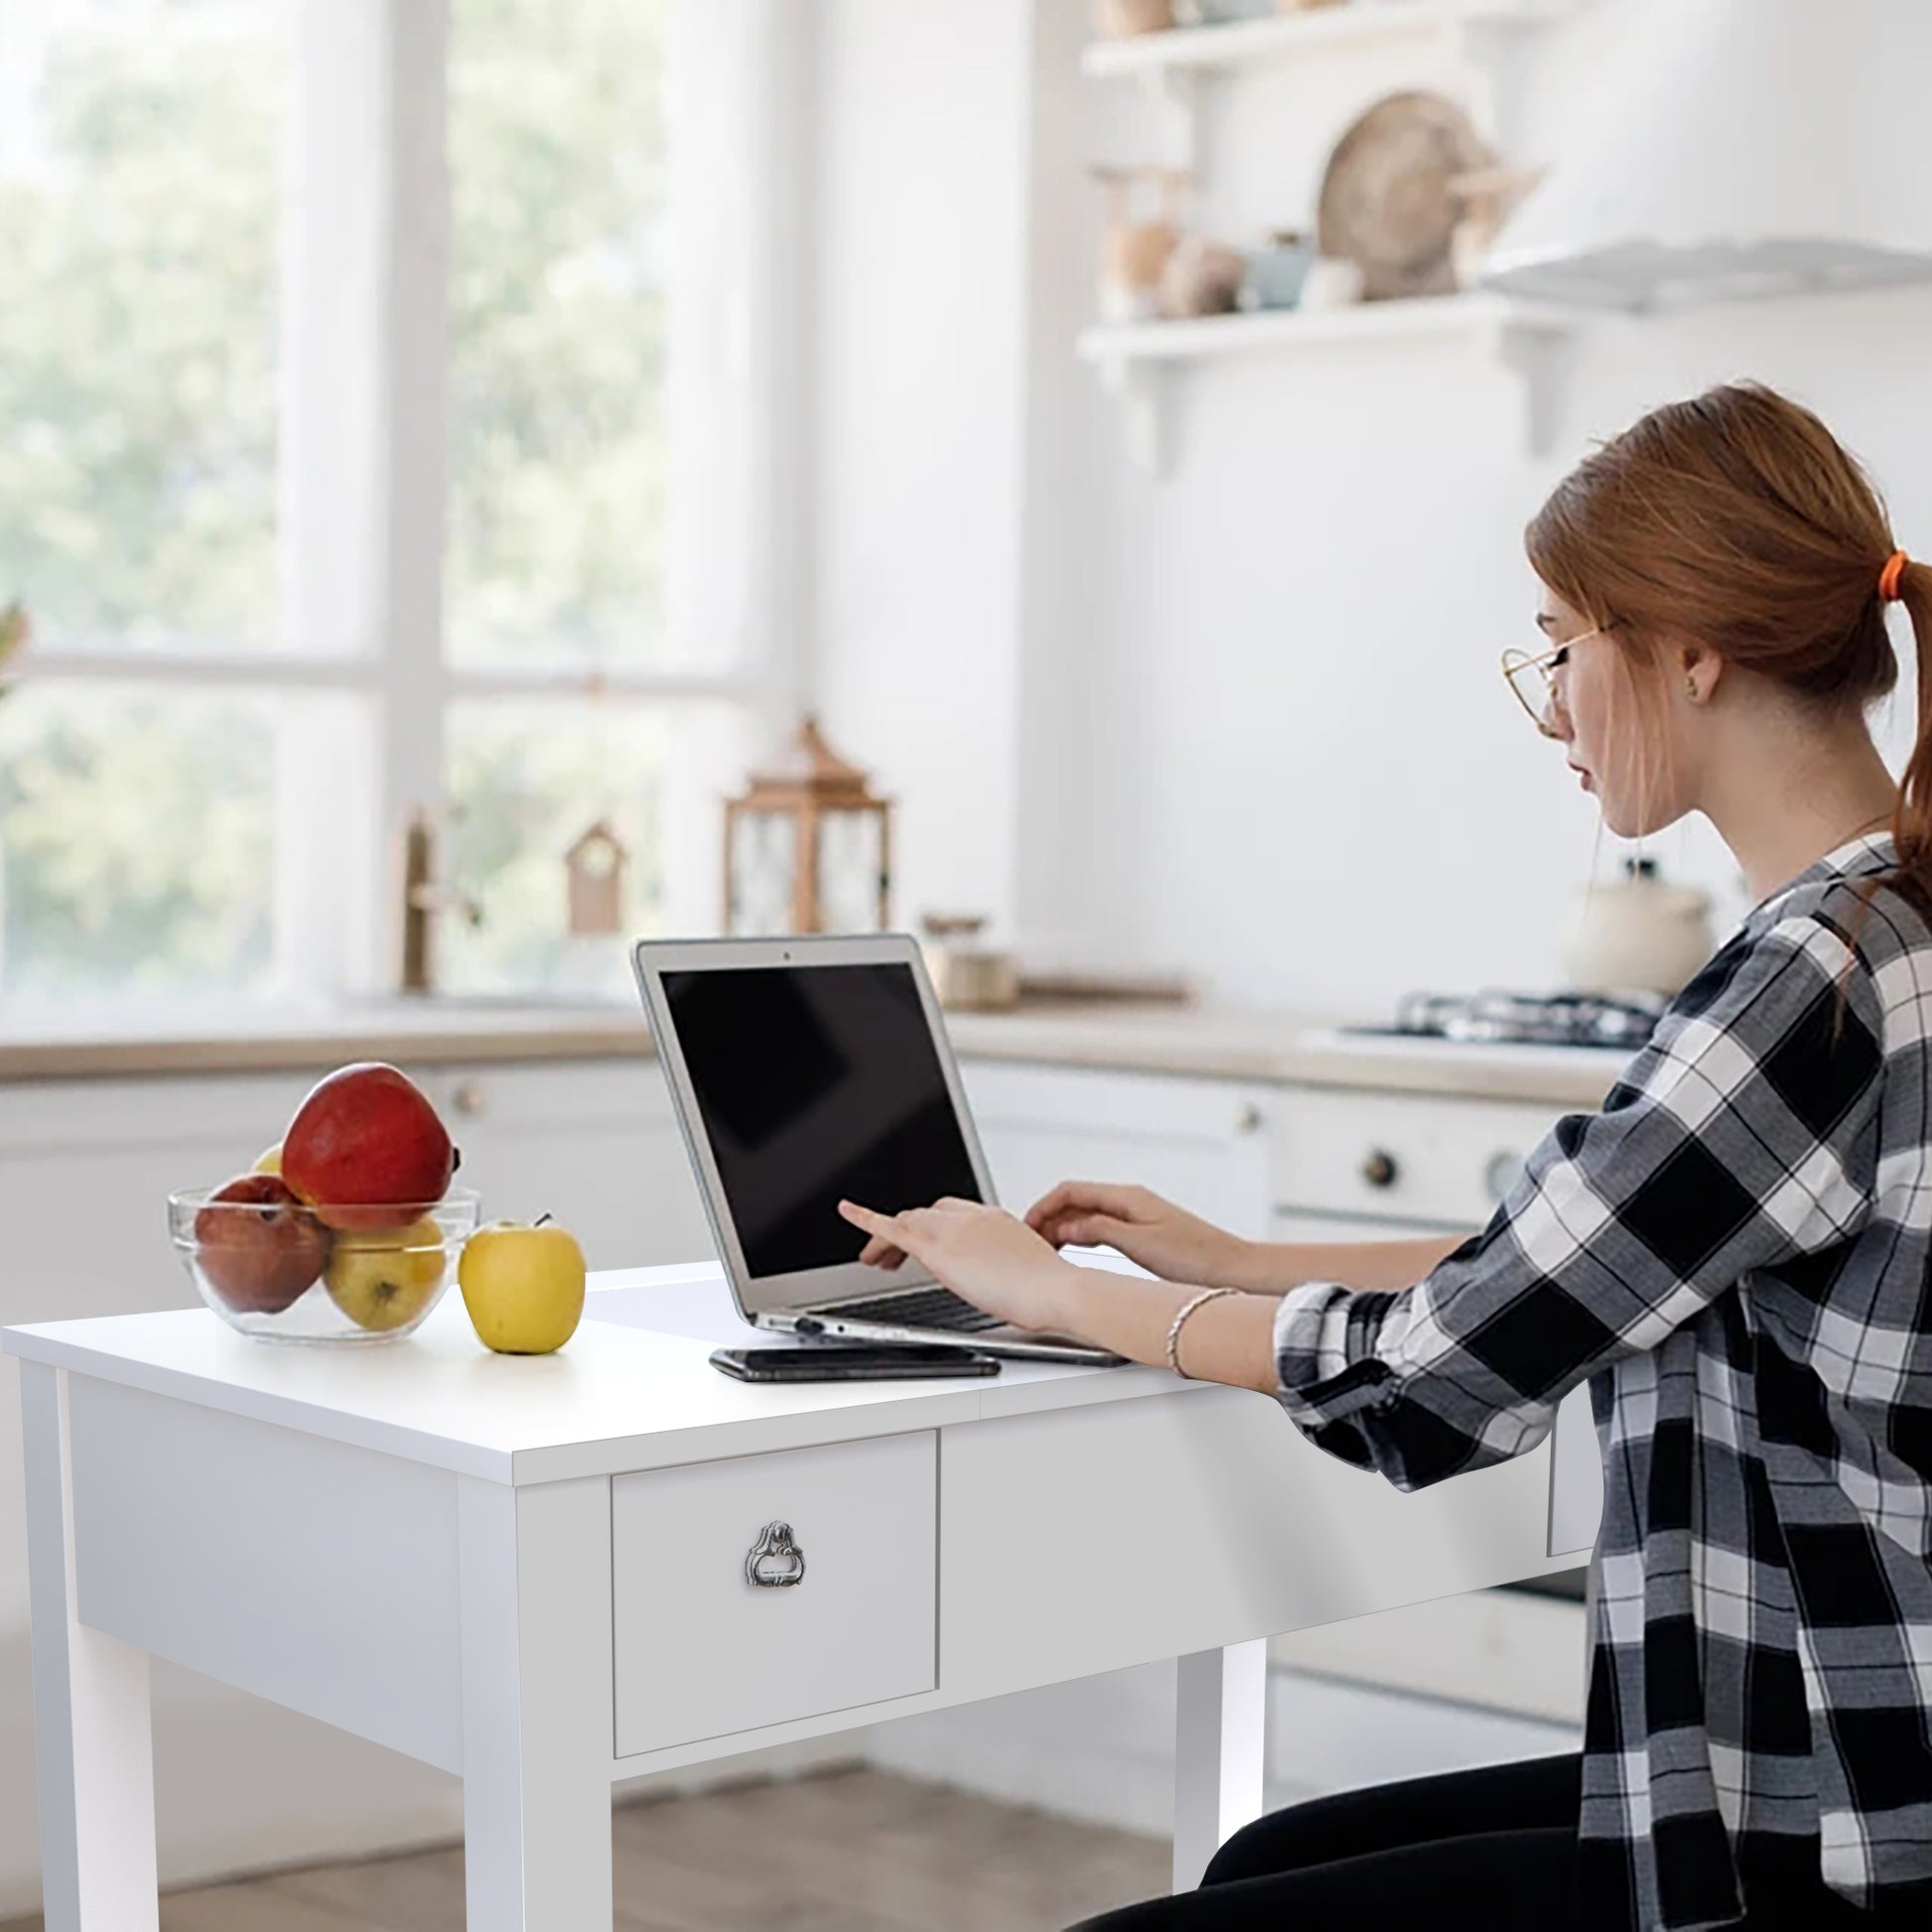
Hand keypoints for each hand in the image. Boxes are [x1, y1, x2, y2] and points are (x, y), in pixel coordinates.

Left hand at [837, 1197, 1082, 1333]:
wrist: (1055, 1289)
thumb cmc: (1049, 1289)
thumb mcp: (1024, 1270)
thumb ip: (1003, 1269)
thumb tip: (1002, 1285)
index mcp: (994, 1219)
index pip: (951, 1213)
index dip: (931, 1224)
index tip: (926, 1237)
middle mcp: (971, 1216)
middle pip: (925, 1214)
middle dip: (904, 1231)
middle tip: (890, 1256)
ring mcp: (954, 1229)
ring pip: (908, 1220)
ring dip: (887, 1238)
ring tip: (874, 1259)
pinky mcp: (938, 1247)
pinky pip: (892, 1227)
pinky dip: (866, 1218)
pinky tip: (848, 1212)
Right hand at [1025, 1180, 1249, 1286]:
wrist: (1231, 1269)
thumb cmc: (1195, 1257)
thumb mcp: (1139, 1244)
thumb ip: (1098, 1230)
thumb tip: (1064, 1225)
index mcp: (1127, 1197)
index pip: (1070, 1190)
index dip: (1042, 1207)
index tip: (1026, 1227)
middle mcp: (1129, 1201)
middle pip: (1075, 1200)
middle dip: (1047, 1217)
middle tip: (1029, 1243)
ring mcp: (1135, 1216)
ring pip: (1085, 1215)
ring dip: (1062, 1228)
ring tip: (1045, 1250)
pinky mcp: (1141, 1232)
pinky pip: (1099, 1227)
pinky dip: (1079, 1237)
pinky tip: (1074, 1254)